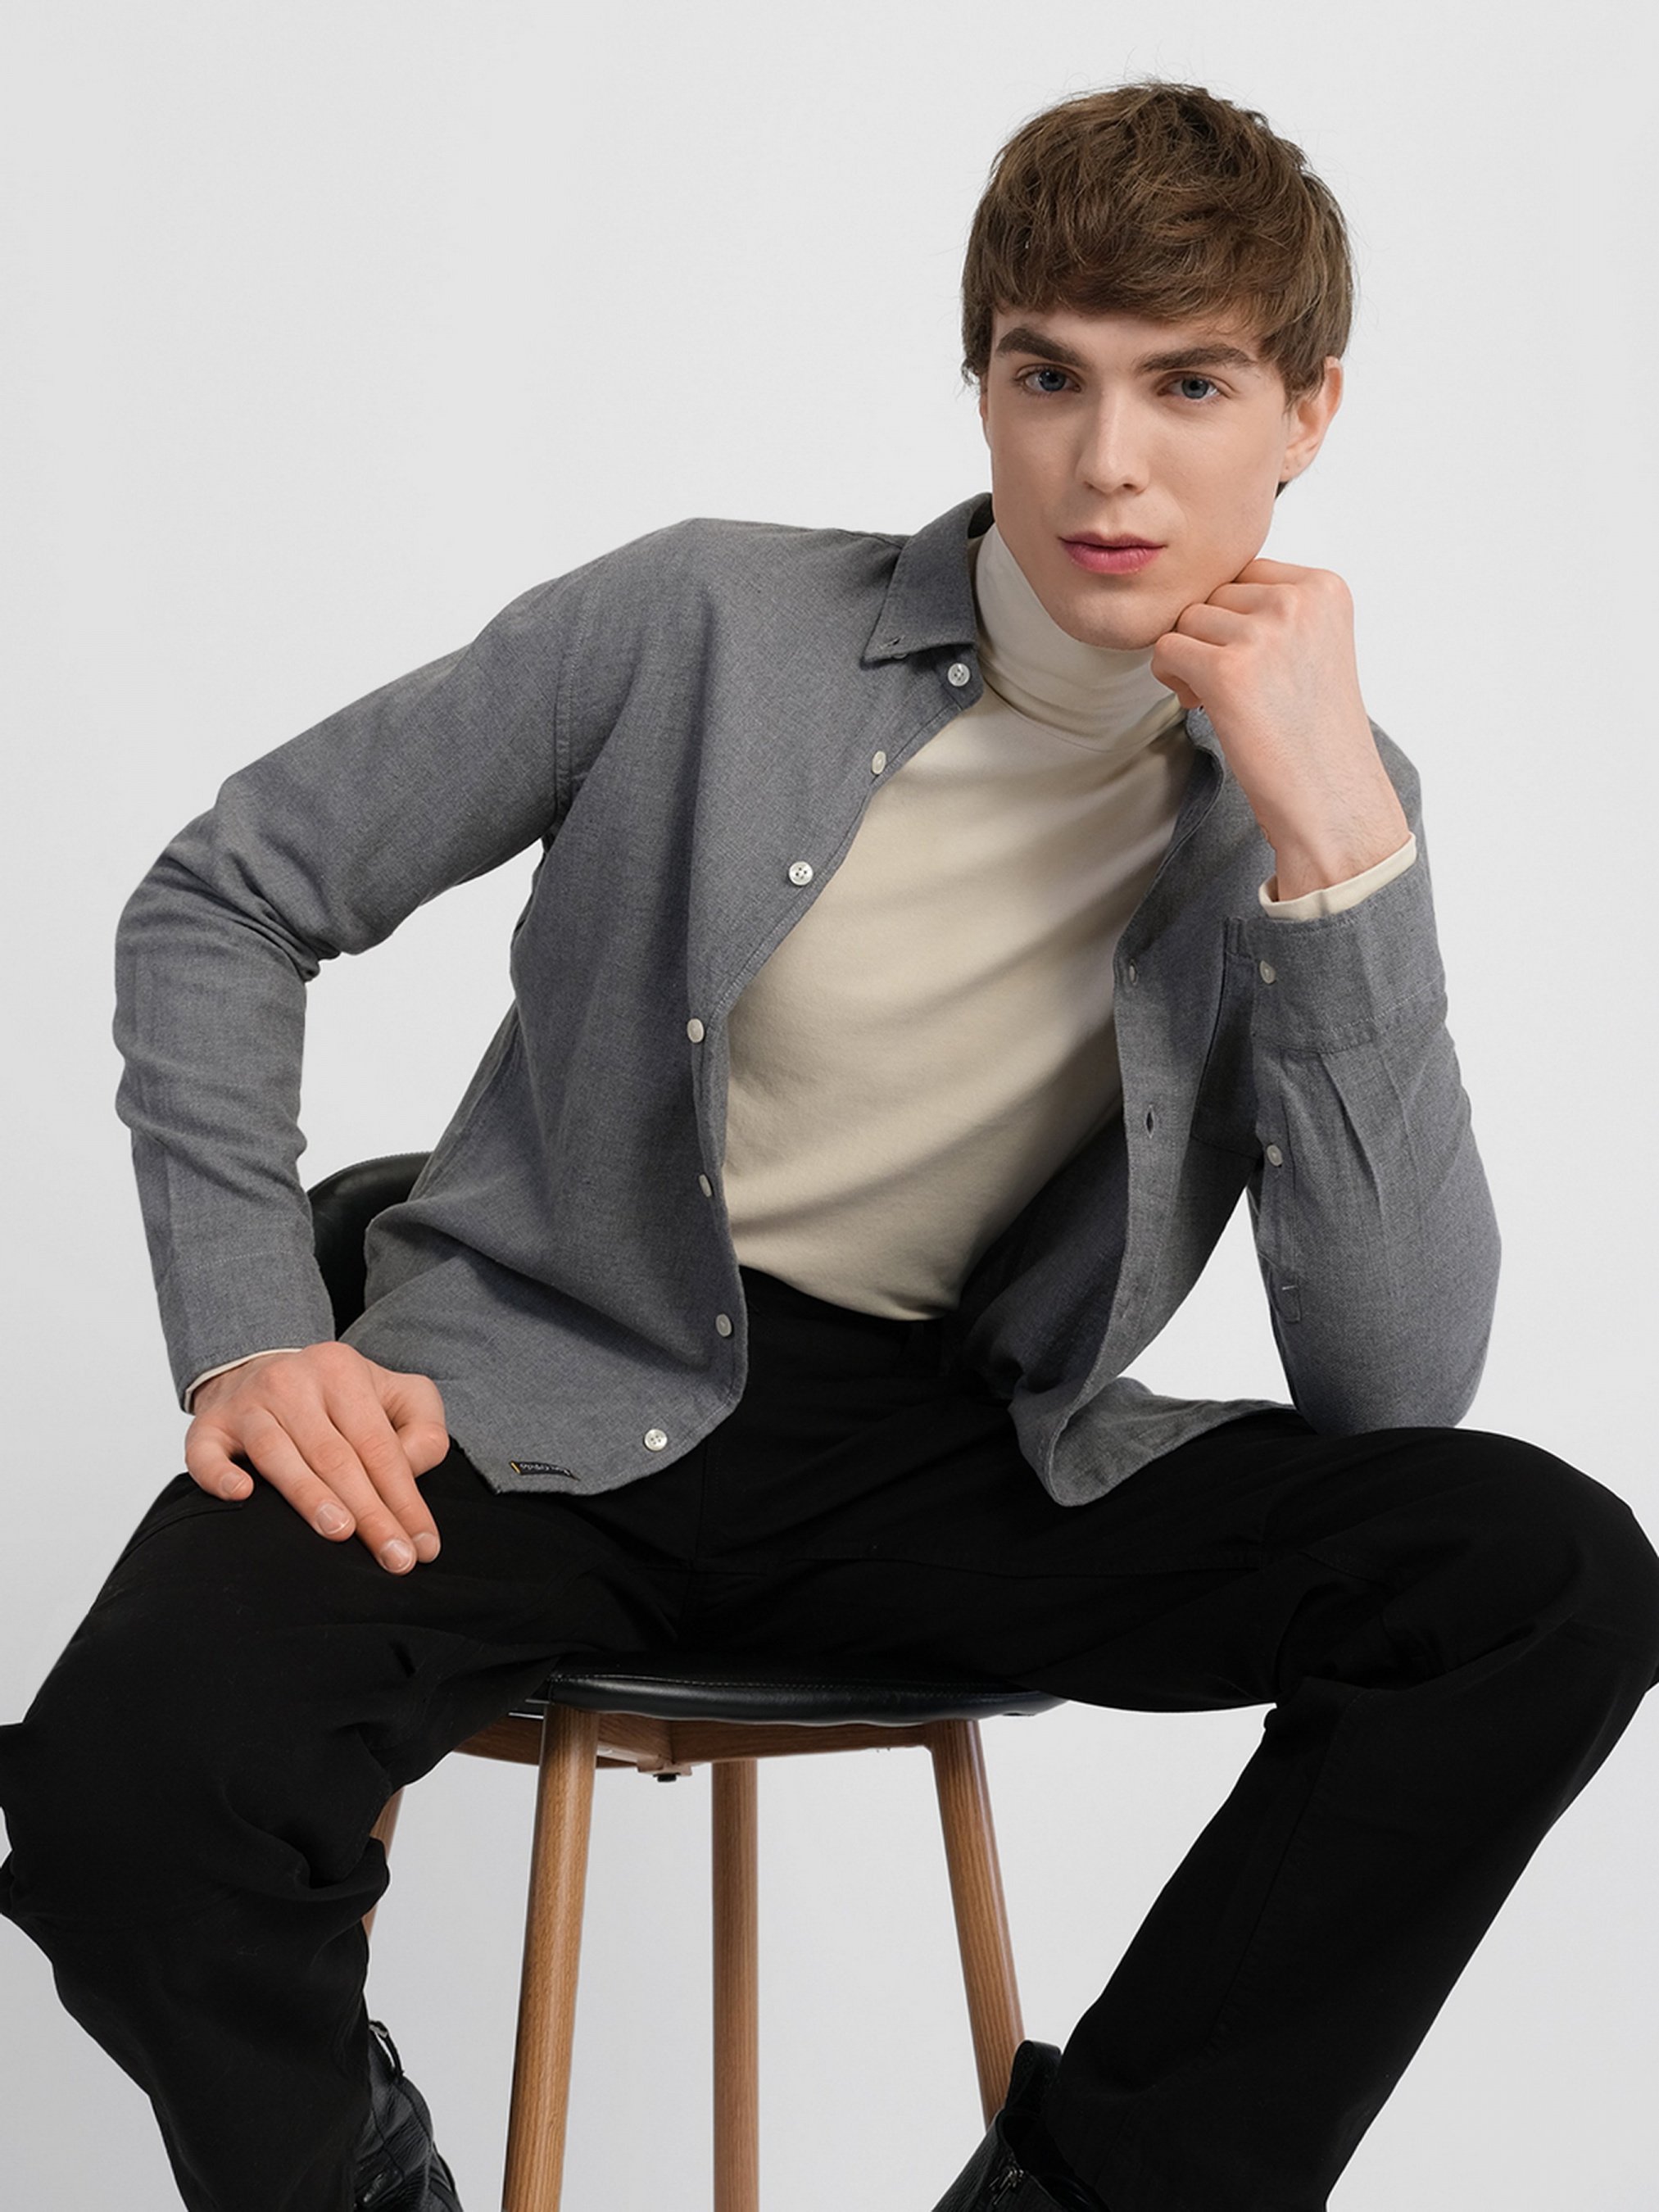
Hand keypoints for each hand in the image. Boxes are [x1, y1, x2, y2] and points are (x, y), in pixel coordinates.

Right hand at [185, 1343, 450, 1572]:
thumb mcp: (396, 1395)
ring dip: (310, 1496)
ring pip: (278, 1454)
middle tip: (395, 1560)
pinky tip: (242, 1495)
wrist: (262, 1368)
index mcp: (343, 1370)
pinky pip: (206, 1451)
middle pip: (335, 1456)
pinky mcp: (207, 1425)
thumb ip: (422, 1428)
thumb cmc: (340, 1398)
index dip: (405, 1498)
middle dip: (370, 1513)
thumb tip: (410, 1470)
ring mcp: (246, 1403)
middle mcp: (292, 1381)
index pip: (379, 1445)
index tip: (423, 1547)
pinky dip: (219, 1474)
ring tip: (341, 1533)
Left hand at [1150, 558, 1410, 899]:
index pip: (1246, 572)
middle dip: (1211, 638)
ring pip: (1187, 620)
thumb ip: (1273, 608)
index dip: (1236, 618)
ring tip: (1223, 699)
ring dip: (1191, 659)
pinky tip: (1201, 706)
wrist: (1331, 797)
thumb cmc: (1315, 732)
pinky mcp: (1227, 670)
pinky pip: (1165, 649)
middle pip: (1214, 594)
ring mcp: (1264, 633)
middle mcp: (1298, 600)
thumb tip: (1204, 589)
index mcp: (1326, 588)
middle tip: (1235, 687)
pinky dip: (1171, 679)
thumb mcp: (1315, 646)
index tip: (1254, 662)